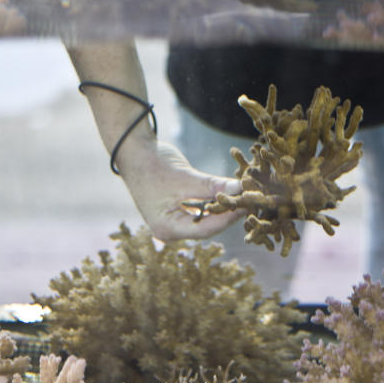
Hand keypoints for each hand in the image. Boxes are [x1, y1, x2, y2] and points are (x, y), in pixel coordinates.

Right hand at [119, 140, 243, 240]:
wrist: (133, 151)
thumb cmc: (153, 164)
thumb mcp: (185, 176)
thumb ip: (212, 186)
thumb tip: (240, 189)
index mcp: (167, 228)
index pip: (206, 229)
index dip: (229, 217)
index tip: (247, 205)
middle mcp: (170, 230)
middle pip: (207, 227)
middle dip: (228, 213)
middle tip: (250, 200)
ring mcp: (173, 222)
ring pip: (206, 220)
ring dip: (223, 208)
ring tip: (243, 197)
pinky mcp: (177, 212)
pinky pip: (200, 212)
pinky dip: (214, 203)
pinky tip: (228, 194)